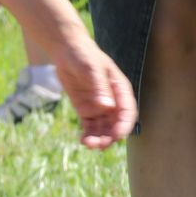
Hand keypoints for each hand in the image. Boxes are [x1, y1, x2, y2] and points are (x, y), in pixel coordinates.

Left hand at [53, 35, 136, 149]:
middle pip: (116, 124)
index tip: (117, 136)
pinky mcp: (87, 111)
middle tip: (99, 145)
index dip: (124, 125)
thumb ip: (100, 87)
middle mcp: (113, 101)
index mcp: (120, 90)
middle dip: (110, 137)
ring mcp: (100, 107)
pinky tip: (83, 141)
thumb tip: (107, 107)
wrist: (67, 51)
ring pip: (103, 129)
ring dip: (99, 139)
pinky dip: (88, 136)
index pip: (127, 112)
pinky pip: (90, 127)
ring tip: (89, 144)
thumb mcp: (92, 69)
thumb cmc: (84, 55)